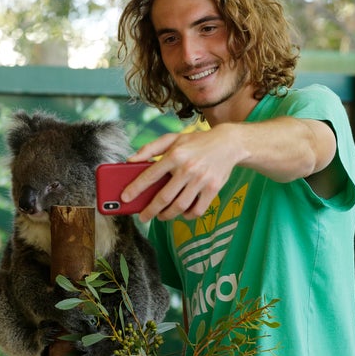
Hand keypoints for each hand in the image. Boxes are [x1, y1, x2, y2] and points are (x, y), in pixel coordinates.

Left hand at [121, 126, 241, 222]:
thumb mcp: (172, 138)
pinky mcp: (213, 189)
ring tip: (161, 215)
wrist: (228, 143)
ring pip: (179, 206)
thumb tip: (130, 161)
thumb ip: (150, 148)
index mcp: (175, 155)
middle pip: (164, 197)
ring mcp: (201, 180)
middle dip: (150, 210)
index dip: (135, 189)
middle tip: (143, 217)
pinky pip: (197, 210)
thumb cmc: (196, 142)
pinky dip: (187, 215)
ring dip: (167, 215)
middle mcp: (187, 168)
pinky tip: (182, 213)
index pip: (150, 175)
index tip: (125, 198)